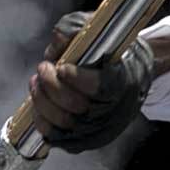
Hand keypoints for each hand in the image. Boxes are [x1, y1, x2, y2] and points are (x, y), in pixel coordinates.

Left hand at [30, 11, 155, 154]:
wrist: (133, 79)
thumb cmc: (113, 54)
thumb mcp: (99, 30)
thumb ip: (75, 28)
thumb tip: (58, 38)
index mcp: (122, 81)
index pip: (100, 86)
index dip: (77, 78)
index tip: (62, 66)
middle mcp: (113, 110)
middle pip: (76, 106)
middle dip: (52, 86)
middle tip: (43, 67)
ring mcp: (98, 129)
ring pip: (63, 123)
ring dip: (42, 101)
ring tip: (36, 83)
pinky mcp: (85, 141)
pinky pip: (57, 138)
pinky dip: (42, 120)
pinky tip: (38, 103)